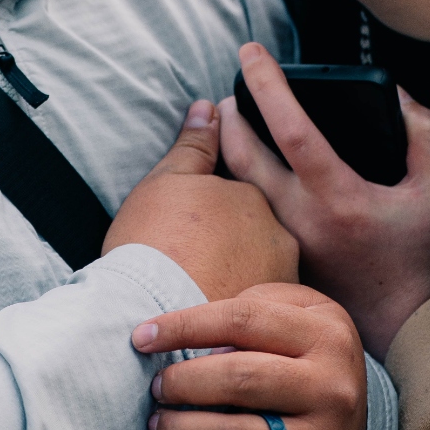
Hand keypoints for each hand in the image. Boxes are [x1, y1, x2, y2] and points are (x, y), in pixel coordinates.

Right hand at [102, 101, 298, 301]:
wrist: (151, 315)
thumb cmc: (153, 244)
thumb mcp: (165, 182)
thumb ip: (195, 145)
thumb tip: (211, 108)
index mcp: (250, 195)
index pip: (235, 194)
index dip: (206, 212)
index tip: (185, 230)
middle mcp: (276, 234)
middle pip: (253, 232)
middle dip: (228, 243)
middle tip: (189, 261)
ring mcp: (279, 280)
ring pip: (258, 269)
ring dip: (235, 274)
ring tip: (196, 289)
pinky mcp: (272, 322)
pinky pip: (256, 305)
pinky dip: (238, 303)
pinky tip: (211, 310)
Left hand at [131, 284, 366, 429]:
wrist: (361, 421)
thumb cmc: (303, 354)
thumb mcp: (292, 312)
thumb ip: (245, 312)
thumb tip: (182, 341)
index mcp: (325, 336)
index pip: (241, 321)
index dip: (184, 326)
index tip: (141, 338)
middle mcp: (332, 391)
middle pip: (239, 380)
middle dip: (182, 383)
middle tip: (156, 388)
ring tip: (157, 425)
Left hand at [220, 44, 429, 357]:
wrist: (404, 324)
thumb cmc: (420, 254)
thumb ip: (425, 132)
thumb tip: (397, 95)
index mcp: (338, 195)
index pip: (290, 127)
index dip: (268, 84)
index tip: (251, 51)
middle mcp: (301, 217)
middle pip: (242, 154)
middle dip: (229, 114)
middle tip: (230, 91)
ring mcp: (283, 240)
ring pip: (237, 184)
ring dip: (227, 146)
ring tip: (230, 120)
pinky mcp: (275, 256)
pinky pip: (245, 211)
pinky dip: (238, 182)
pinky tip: (242, 166)